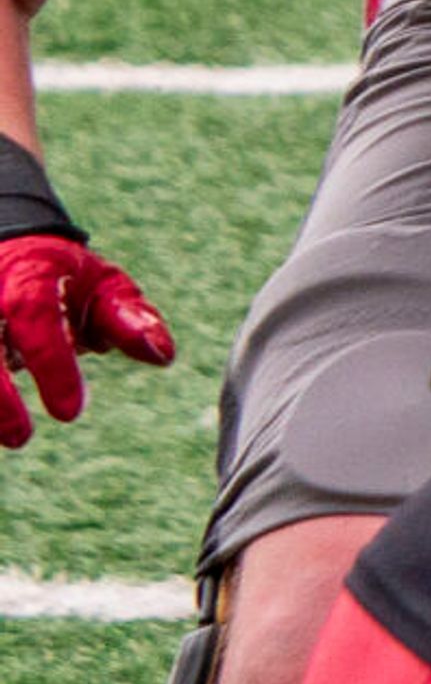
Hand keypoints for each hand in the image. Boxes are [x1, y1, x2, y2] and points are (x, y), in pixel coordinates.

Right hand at [0, 233, 174, 449]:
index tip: (69, 411)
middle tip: (21, 437)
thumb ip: (129, 319)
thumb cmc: (61, 277)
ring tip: (5, 437)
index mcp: (26, 275)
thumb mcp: (102, 287)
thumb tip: (162, 355)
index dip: (50, 365)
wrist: (5, 246)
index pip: (32, 315)